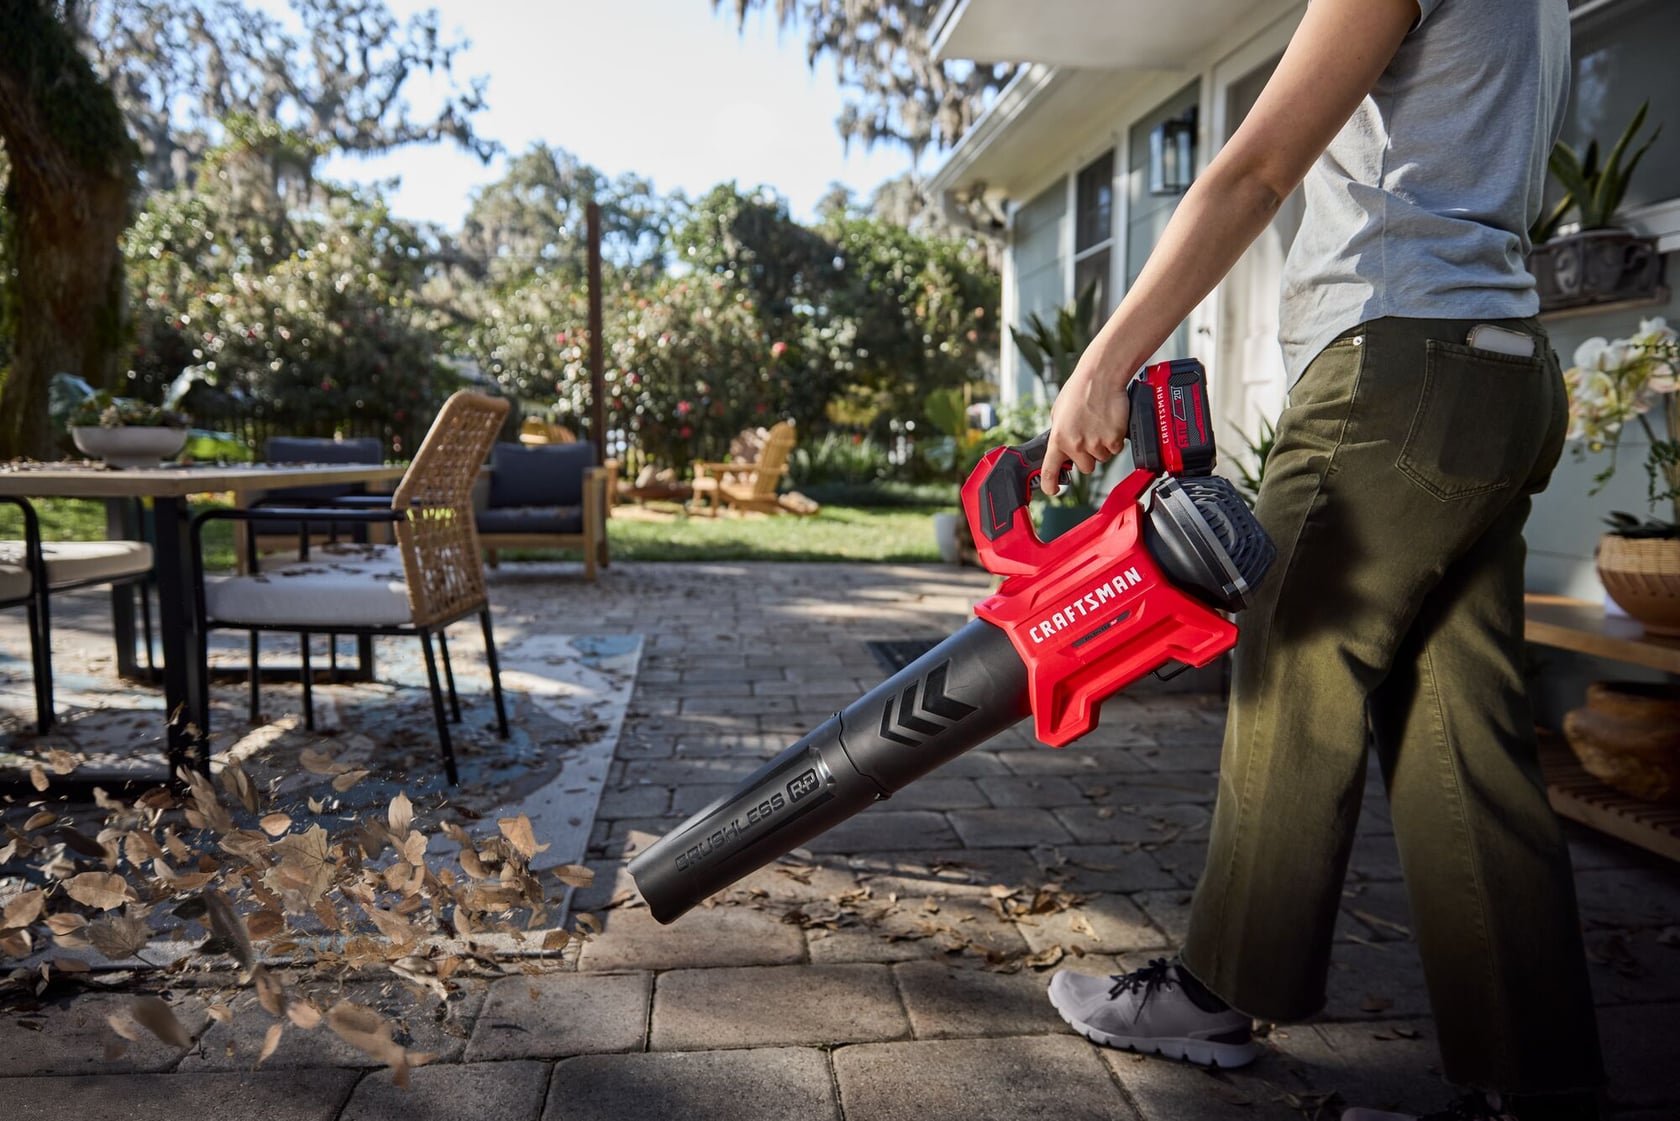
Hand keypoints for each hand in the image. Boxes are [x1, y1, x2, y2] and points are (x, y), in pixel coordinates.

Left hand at [1041, 346, 1132, 495]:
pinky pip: (1116, 450)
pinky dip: (1115, 440)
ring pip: (1102, 458)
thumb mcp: (1059, 413)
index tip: (1052, 490)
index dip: (1050, 484)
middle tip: (1090, 435)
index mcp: (1058, 438)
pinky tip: (1110, 423)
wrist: (1101, 376)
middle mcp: (1075, 445)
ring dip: (1103, 446)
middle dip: (1089, 456)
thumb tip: (1061, 447)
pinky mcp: (1113, 440)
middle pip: (1086, 468)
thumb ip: (1059, 433)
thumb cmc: (1080, 390)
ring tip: (1100, 424)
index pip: (1050, 470)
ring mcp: (1095, 443)